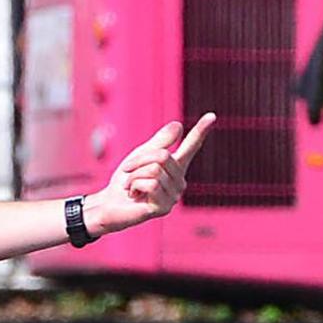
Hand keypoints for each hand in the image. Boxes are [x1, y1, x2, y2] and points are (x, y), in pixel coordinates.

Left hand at [87, 114, 215, 233]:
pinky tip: (134, 196)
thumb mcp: (141, 156)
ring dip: (134, 175)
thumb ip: (160, 142)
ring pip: (155, 170)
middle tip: (129, 172)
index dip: (201, 131)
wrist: (110, 204)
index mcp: (176, 167)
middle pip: (163, 156)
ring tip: (131, 187)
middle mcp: (179, 182)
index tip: (212, 115)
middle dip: (139, 160)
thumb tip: (179, 124)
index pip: (191, 146)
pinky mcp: (164, 208)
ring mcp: (173, 196)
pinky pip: (150, 183)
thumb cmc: (126, 181)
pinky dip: (134, 185)